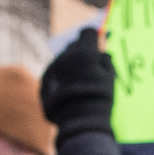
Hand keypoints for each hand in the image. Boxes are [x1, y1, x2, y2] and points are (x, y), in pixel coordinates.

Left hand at [39, 28, 116, 146]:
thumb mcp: (109, 79)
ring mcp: (52, 68)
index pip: (87, 33)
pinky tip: (67, 93)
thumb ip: (105, 62)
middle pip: (73, 46)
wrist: (79, 122)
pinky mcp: (44, 81)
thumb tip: (102, 53)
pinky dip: (60, 79)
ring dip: (69, 66)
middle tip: (87, 66)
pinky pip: (53, 74)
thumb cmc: (99, 99)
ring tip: (77, 83)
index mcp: (84, 52)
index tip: (95, 42)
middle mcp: (66, 56)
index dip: (92, 37)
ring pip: (62, 60)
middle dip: (80, 52)